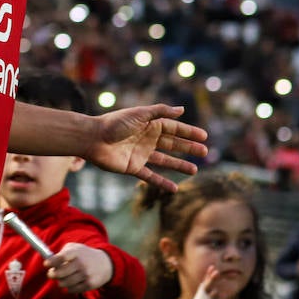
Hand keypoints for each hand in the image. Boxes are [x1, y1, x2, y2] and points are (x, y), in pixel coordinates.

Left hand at [46, 243, 112, 293]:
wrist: (105, 263)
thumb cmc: (84, 255)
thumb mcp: (75, 248)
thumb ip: (62, 252)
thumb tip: (49, 261)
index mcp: (76, 252)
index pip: (61, 257)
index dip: (52, 262)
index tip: (46, 264)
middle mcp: (81, 263)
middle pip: (60, 273)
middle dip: (52, 274)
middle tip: (51, 273)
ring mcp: (85, 275)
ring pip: (64, 283)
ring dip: (60, 281)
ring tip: (62, 278)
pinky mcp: (89, 284)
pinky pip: (72, 290)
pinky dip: (69, 287)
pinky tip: (71, 282)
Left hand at [84, 104, 207, 191]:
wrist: (93, 139)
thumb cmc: (115, 123)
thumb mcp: (139, 114)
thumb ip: (160, 112)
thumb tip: (182, 110)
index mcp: (149, 124)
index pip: (174, 128)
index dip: (189, 132)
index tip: (204, 136)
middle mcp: (147, 139)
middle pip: (172, 144)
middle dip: (188, 148)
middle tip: (205, 152)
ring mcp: (141, 154)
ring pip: (165, 160)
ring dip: (179, 165)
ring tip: (195, 170)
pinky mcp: (134, 167)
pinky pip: (151, 176)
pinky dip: (162, 183)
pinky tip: (175, 188)